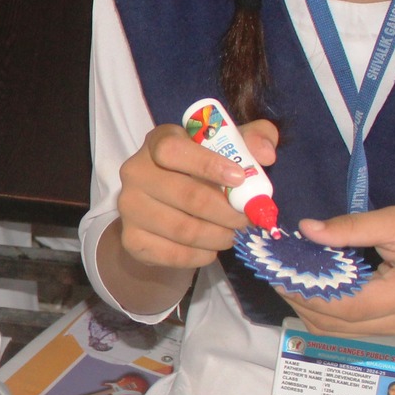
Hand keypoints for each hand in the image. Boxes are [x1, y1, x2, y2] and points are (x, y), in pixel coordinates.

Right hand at [115, 119, 278, 269]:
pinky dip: (200, 256)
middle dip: (226, 212)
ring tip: (232, 235)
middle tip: (246, 219)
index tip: (239, 179)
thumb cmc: (202, 169)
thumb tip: (265, 154)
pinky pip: (172, 254)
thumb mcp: (229, 146)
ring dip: (217, 237)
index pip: (174, 150)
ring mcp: (129, 206)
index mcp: (158, 141)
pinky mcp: (130, 239)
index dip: (208, 165)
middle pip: (185, 195)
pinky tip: (210, 249)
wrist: (163, 205)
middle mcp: (135, 171)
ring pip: (182, 229)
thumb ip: (253, 138)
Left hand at [280, 205, 394, 336]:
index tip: (281, 272)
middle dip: (300, 300)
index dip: (310, 293)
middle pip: (337, 325)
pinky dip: (320, 311)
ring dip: (306, 308)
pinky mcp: (386, 330)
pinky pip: (343, 329)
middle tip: (275, 272)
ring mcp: (393, 331)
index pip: (349, 305)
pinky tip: (308, 287)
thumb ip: (353, 227)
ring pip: (335, 332)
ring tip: (287, 278)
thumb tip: (307, 230)